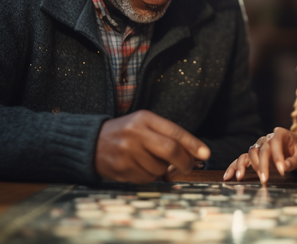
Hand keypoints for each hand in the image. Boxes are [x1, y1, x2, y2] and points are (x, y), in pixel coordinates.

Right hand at [95, 110, 209, 182]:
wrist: (92, 142)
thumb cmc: (126, 133)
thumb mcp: (144, 124)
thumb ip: (167, 135)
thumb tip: (195, 154)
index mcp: (144, 119)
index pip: (174, 131)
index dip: (193, 144)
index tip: (205, 154)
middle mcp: (135, 134)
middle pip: (170, 150)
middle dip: (185, 161)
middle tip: (189, 166)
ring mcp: (127, 152)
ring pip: (159, 168)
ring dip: (164, 170)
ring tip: (154, 162)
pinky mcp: (121, 169)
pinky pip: (147, 178)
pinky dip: (151, 176)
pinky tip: (142, 167)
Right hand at [222, 127, 296, 182]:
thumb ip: (294, 161)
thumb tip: (284, 167)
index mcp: (280, 134)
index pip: (275, 143)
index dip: (277, 156)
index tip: (282, 170)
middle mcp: (267, 138)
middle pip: (261, 150)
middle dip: (261, 165)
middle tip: (264, 179)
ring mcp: (259, 146)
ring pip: (250, 153)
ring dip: (246, 165)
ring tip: (241, 177)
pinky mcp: (255, 155)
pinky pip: (242, 159)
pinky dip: (234, 167)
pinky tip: (228, 176)